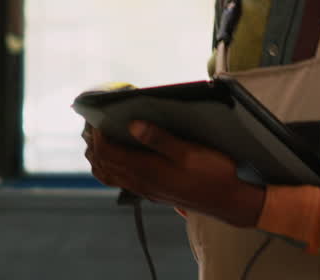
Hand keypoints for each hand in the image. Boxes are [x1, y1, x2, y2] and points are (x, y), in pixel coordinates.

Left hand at [83, 121, 265, 227]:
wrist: (229, 201)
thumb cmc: (213, 174)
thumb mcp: (189, 151)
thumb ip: (159, 138)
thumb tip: (132, 125)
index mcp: (147, 170)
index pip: (108, 153)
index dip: (98, 136)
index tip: (95, 119)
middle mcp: (141, 182)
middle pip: (104, 165)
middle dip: (93, 145)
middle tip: (90, 126)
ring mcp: (147, 189)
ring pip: (111, 176)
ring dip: (99, 159)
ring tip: (97, 141)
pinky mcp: (154, 192)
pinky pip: (122, 181)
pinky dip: (111, 169)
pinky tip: (118, 159)